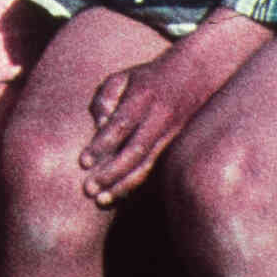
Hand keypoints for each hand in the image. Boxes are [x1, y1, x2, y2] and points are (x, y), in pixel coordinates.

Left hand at [77, 11, 267, 205]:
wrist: (195, 76)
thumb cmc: (149, 78)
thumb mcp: (124, 76)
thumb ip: (106, 97)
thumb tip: (98, 124)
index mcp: (143, 98)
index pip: (120, 125)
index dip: (101, 145)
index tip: (82, 162)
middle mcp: (159, 119)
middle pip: (134, 151)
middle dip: (110, 173)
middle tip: (87, 189)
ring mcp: (170, 135)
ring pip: (146, 165)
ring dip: (123, 185)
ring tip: (101, 200)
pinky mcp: (175, 146)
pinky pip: (154, 168)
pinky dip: (136, 183)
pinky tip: (119, 194)